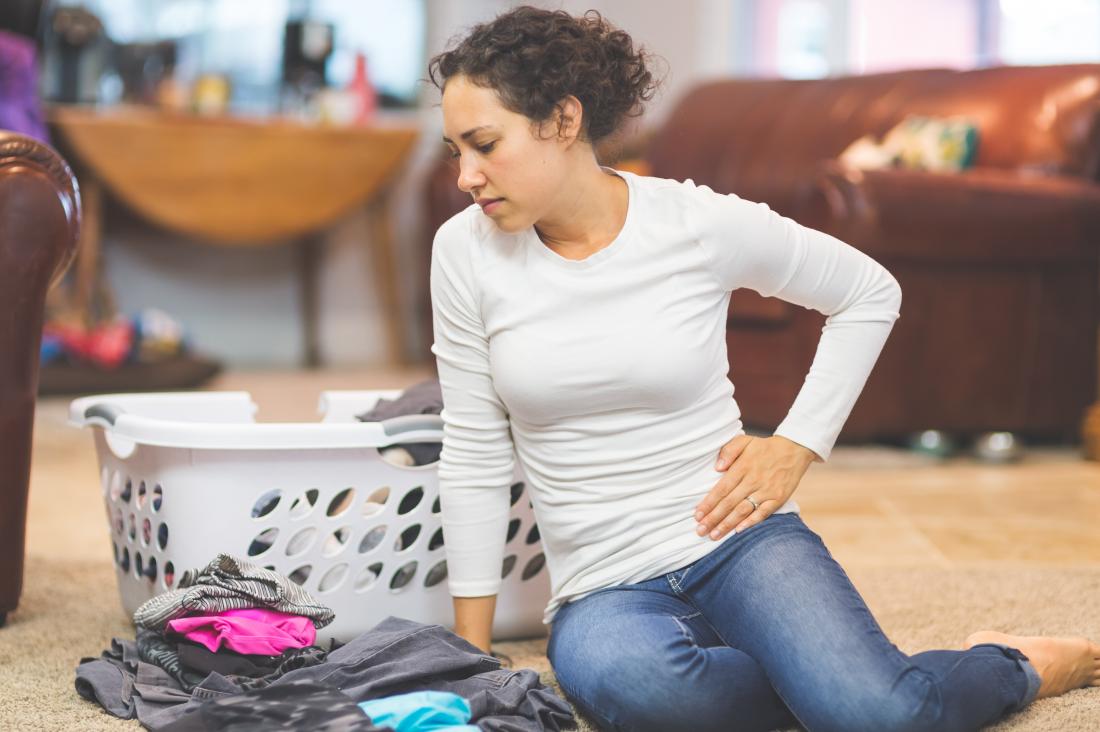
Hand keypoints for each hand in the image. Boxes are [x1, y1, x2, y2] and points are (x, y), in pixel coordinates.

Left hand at [693, 435, 816, 539]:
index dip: (708, 503)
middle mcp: (753, 481)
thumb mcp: (744, 440)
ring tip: (714, 535)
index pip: (721, 489)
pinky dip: (750, 523)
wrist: (795, 449)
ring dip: (727, 524)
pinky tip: (738, 531)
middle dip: (713, 518)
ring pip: (743, 511)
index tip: (697, 515)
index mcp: (742, 467)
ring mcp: (766, 491)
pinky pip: (763, 513)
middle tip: (701, 530)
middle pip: (729, 503)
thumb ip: (729, 451)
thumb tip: (717, 467)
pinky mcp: (778, 498)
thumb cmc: (765, 447)